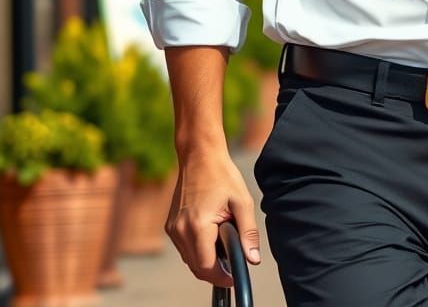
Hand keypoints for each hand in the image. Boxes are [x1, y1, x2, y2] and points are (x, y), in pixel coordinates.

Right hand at [166, 146, 261, 286]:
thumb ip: (248, 233)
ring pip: (189, 259)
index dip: (222, 277)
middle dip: (215, 271)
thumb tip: (253, 260)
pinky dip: (197, 249)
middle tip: (233, 262)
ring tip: (224, 242)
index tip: (235, 276)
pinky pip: (184, 248)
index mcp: (198, 226)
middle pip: (197, 267)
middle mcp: (180, 231)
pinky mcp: (170, 226)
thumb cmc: (223, 176)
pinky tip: (211, 235)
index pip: (207, 268)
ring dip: (206, 260)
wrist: (199, 156)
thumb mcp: (242, 202)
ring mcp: (173, 229)